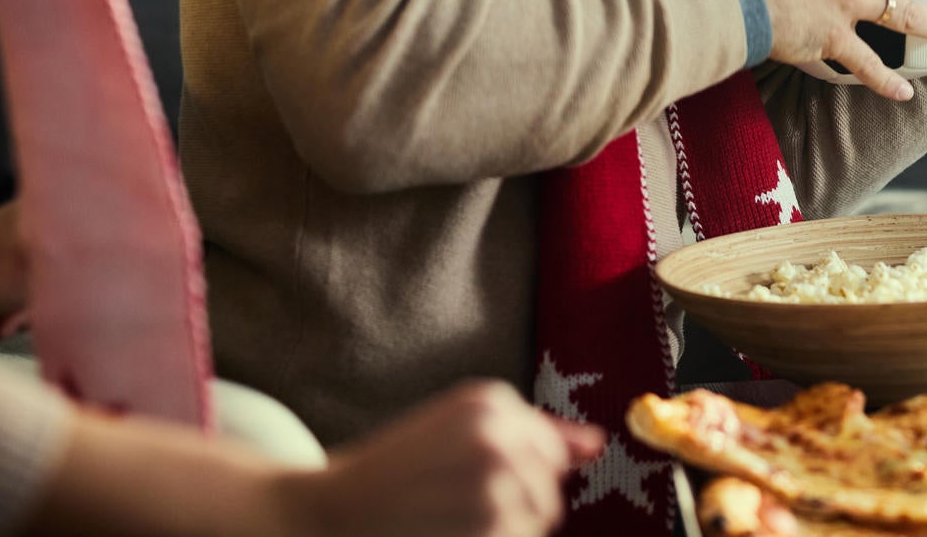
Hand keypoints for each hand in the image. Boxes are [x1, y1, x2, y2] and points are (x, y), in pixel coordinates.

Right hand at [273, 382, 603, 536]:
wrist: (329, 512)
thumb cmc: (396, 473)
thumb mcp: (463, 433)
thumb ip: (537, 436)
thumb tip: (597, 446)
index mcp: (491, 403)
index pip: (553, 456)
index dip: (518, 480)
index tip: (470, 486)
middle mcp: (499, 436)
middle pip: (550, 496)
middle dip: (512, 510)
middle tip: (451, 508)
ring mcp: (494, 483)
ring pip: (536, 525)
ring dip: (501, 534)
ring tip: (447, 523)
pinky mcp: (489, 525)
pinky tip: (446, 536)